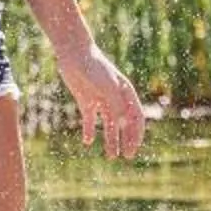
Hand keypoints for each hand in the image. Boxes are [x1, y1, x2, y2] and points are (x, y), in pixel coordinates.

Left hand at [57, 45, 146, 159]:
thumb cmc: (94, 67)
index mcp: (126, 94)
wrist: (73, 53)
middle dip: (127, 141)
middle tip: (127, 157)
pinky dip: (90, 131)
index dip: (136, 135)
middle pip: (125, 124)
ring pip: (109, 125)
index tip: (133, 149)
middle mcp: (115, 98)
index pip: (136, 118)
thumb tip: (125, 124)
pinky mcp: (86, 101)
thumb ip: (117, 103)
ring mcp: (101, 100)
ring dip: (111, 141)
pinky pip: (90, 120)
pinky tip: (87, 142)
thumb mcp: (107, 85)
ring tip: (111, 157)